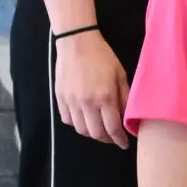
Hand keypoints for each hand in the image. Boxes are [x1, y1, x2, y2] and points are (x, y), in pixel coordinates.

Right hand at [51, 27, 130, 145]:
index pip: (112, 128)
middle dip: (106, 139)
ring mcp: (71, 102)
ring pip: (80, 129)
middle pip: (95, 133)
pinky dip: (77, 124)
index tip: (124, 144)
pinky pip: (67, 120)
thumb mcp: (120, 74)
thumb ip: (124, 97)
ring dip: (91, 133)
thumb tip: (126, 116)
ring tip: (99, 129)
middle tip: (113, 137)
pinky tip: (84, 119)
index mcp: (105, 97)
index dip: (119, 140)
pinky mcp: (60, 98)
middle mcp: (87, 103)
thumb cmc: (102, 56)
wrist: (76, 42)